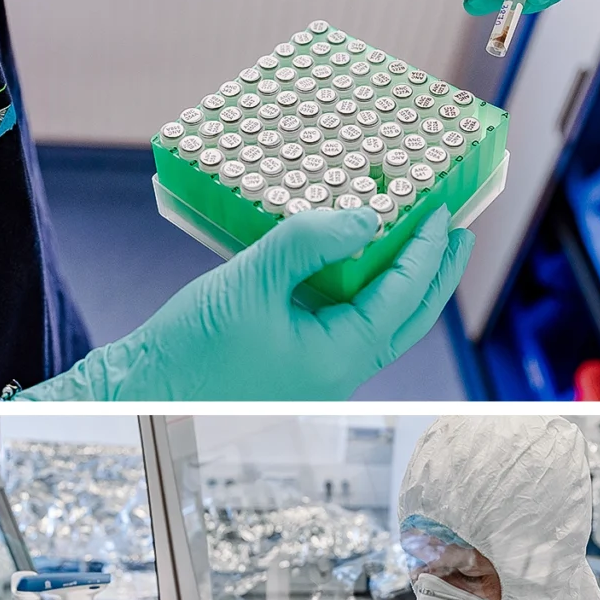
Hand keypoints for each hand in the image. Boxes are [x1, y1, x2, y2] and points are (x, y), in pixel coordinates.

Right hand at [21, 207, 471, 400]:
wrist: (142, 388)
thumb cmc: (188, 346)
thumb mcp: (249, 281)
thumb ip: (309, 243)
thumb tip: (367, 219)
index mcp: (337, 357)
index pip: (401, 296)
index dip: (423, 250)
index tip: (438, 211)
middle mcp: (338, 372)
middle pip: (408, 320)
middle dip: (435, 274)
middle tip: (457, 232)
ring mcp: (319, 372)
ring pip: (381, 325)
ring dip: (403, 283)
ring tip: (418, 244)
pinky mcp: (297, 365)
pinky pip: (348, 326)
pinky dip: (364, 292)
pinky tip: (357, 265)